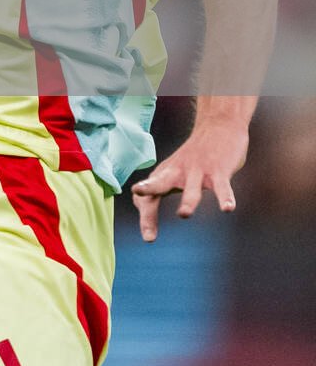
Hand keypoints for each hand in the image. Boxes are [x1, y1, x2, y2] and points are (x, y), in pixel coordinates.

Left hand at [130, 116, 248, 241]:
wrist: (219, 127)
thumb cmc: (193, 155)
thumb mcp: (171, 169)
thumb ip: (157, 186)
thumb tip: (138, 203)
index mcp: (165, 174)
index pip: (150, 196)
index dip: (147, 216)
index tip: (149, 238)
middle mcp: (178, 173)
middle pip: (160, 182)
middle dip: (149, 189)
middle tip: (138, 194)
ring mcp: (199, 171)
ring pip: (192, 189)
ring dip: (188, 200)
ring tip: (184, 214)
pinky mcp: (219, 171)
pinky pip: (223, 187)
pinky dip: (225, 198)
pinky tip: (228, 209)